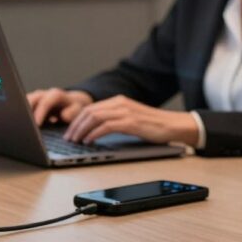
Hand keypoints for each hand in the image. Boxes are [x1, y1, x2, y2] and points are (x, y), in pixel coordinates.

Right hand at [26, 88, 93, 125]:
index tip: (36, 125)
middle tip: (26, 126)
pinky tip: (24, 124)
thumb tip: (63, 116)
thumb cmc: (75, 108)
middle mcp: (44, 94)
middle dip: (27, 112)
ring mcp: (35, 98)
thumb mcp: (78, 110)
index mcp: (55, 95)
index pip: (45, 103)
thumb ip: (73, 113)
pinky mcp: (31, 103)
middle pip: (31, 100)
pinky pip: (23, 106)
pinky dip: (22, 114)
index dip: (40, 113)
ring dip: (23, 113)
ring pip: (24, 102)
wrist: (72, 103)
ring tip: (23, 126)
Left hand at [62, 95, 198, 145]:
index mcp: (118, 101)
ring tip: (75, 140)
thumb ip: (115, 120)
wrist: (174, 125)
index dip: (77, 120)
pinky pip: (106, 126)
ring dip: (82, 130)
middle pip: (89, 112)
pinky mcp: (131, 122)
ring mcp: (125, 112)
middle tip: (68, 138)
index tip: (70, 131)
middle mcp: (120, 103)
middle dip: (75, 125)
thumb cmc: (153, 125)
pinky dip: (94, 133)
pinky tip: (89, 141)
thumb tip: (95, 130)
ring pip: (95, 117)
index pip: (91, 108)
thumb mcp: (130, 119)